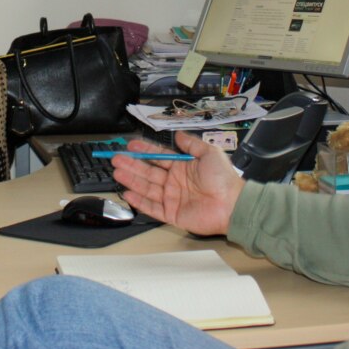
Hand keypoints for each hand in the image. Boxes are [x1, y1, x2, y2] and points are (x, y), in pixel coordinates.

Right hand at [112, 131, 244, 235]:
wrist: (232, 205)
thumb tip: (178, 134)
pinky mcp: (171, 214)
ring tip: (117, 173)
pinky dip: (139, 201)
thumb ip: (192, 144)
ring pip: (147, 188)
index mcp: (183, 166)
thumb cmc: (223, 179)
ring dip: (131, 180)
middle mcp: (175, 181)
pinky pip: (151, 207)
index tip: (130, 145)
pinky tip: (127, 193)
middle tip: (116, 159)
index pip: (159, 156)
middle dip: (132, 165)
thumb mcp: (210, 153)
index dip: (145, 150)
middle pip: (149, 172)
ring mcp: (172, 198)